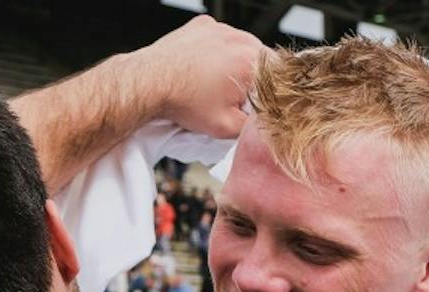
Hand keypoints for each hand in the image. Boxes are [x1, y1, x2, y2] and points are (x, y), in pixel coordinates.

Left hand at [136, 16, 263, 138]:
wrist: (149, 83)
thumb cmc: (183, 101)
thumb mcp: (226, 127)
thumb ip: (253, 127)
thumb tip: (263, 127)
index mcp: (251, 61)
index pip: (280, 74)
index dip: (271, 91)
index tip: (260, 101)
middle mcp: (238, 39)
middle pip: (261, 59)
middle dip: (252, 78)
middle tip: (234, 96)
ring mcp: (220, 29)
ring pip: (241, 47)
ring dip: (235, 63)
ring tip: (216, 83)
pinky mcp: (203, 26)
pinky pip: (220, 38)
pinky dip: (216, 51)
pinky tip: (205, 68)